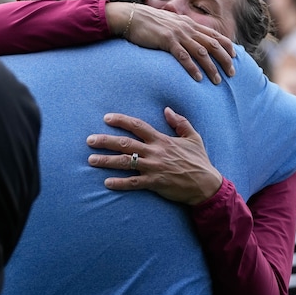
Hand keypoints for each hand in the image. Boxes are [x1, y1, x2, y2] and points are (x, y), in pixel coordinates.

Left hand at [86, 108, 222, 204]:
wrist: (206, 184)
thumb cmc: (199, 160)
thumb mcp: (193, 137)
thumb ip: (180, 122)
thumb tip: (167, 110)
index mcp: (162, 140)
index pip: (138, 126)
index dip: (121, 121)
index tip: (107, 118)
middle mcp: (155, 152)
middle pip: (125, 143)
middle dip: (105, 141)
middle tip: (89, 140)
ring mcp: (153, 168)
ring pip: (125, 162)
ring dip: (106, 161)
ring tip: (91, 160)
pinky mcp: (154, 183)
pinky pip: (133, 183)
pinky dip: (119, 183)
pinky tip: (106, 182)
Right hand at [106, 2, 235, 83]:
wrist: (131, 16)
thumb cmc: (149, 23)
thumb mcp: (171, 25)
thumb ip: (183, 32)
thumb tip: (191, 42)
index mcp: (190, 24)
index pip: (215, 35)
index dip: (228, 46)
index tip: (235, 57)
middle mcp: (187, 28)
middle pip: (213, 44)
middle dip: (225, 59)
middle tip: (232, 74)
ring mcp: (178, 34)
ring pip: (201, 52)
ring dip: (211, 67)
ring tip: (218, 80)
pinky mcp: (166, 40)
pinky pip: (183, 56)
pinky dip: (192, 68)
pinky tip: (198, 78)